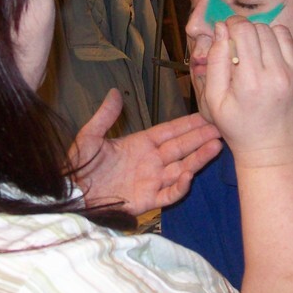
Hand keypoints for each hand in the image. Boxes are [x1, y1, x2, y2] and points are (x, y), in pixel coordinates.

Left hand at [69, 89, 221, 215]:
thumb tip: (114, 92)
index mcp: (140, 144)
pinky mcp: (147, 200)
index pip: (170, 131)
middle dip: (201, 137)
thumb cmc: (79, 165)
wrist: (71, 194)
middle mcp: (151, 161)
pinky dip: (180, 186)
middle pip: (182, 148)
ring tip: (216, 145)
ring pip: (182, 168)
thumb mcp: (89, 136)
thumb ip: (104, 116)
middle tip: (221, 127)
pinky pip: (169, 194)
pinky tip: (190, 175)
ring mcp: (151, 181)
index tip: (206, 115)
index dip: (188, 124)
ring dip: (199, 158)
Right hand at [203, 17, 292, 167]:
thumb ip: (215, 62)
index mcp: (250, 81)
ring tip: (252, 50)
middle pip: (259, 28)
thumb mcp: (214, 101)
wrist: (273, 151)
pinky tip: (267, 57)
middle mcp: (276, 74)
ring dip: (261, 34)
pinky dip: (277, 42)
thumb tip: (220, 29)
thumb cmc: (239, 129)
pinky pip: (290, 43)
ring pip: (277, 31)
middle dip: (244, 30)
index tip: (225, 31)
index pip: (243, 30)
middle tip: (236, 44)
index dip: (231, 24)